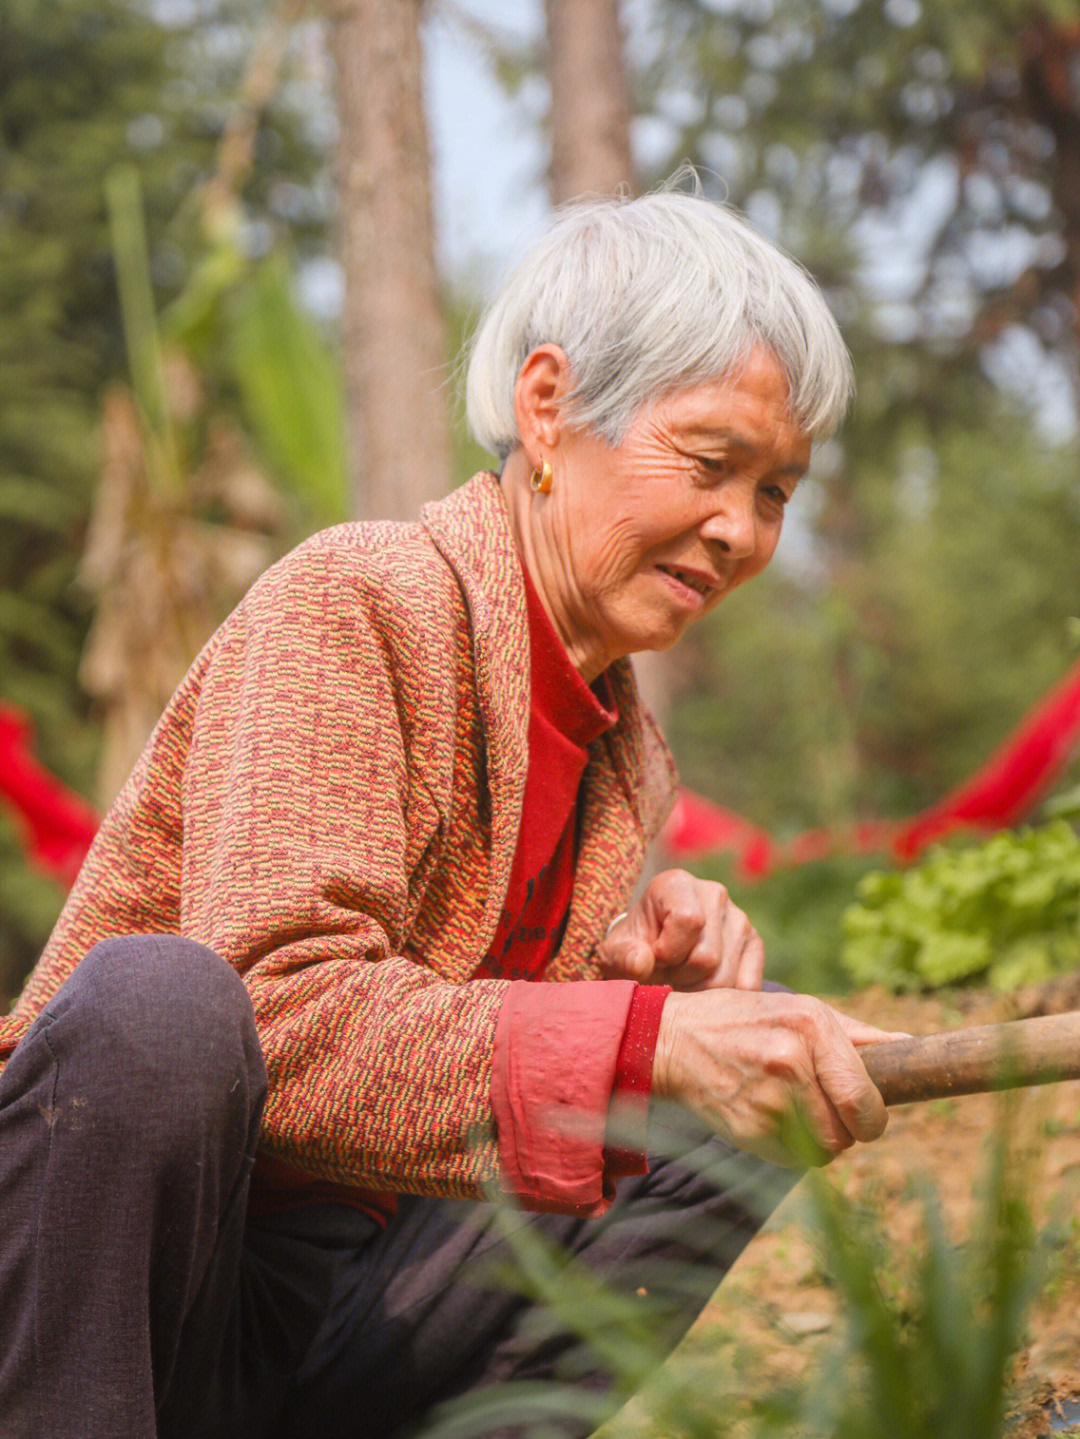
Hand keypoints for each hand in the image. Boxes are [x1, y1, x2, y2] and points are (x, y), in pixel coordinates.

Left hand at [598, 869, 763, 990]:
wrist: (650, 954)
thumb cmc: (633, 949)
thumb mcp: (615, 954)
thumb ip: (623, 958)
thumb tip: (643, 963)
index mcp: (677, 884)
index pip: (688, 920)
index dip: (667, 952)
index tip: (653, 959)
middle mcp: (714, 894)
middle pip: (707, 957)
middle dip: (680, 978)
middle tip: (664, 975)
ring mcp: (739, 919)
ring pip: (725, 977)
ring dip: (697, 991)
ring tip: (679, 980)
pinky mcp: (754, 945)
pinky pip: (746, 986)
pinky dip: (721, 999)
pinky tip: (701, 989)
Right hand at [652, 988, 903, 1166]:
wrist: (674, 1039)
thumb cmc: (745, 1021)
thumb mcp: (800, 1010)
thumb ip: (857, 1036)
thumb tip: (910, 1049)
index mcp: (811, 1027)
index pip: (864, 1101)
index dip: (871, 1118)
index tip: (865, 1116)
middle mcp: (790, 1062)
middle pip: (846, 1134)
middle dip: (842, 1129)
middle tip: (821, 1107)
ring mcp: (766, 1098)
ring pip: (822, 1150)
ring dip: (816, 1139)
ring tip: (791, 1107)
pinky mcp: (747, 1129)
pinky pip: (792, 1159)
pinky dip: (788, 1145)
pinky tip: (767, 1114)